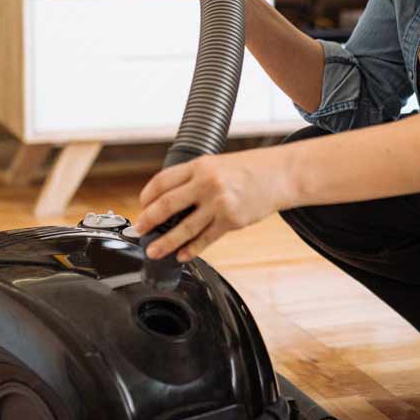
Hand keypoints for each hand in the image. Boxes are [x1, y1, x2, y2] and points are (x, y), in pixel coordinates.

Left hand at [133, 149, 292, 262]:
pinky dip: (191, 250)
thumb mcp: (218, 163)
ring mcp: (219, 204)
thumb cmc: (251, 168)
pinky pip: (205, 239)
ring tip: (153, 251)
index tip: (142, 206)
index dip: (147, 196)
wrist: (281, 175)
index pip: (162, 181)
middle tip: (139, 230)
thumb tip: (171, 198)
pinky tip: (182, 255)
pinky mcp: (231, 221)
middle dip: (148, 220)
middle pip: (167, 205)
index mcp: (200, 166)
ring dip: (165, 242)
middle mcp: (207, 184)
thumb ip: (195, 178)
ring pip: (184, 228)